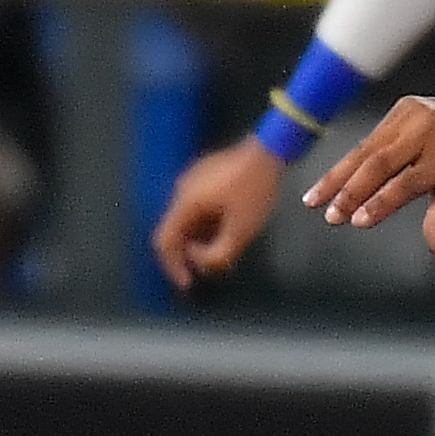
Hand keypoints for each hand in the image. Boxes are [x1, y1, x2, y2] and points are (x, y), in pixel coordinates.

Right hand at [152, 134, 288, 290]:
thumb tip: (202, 264)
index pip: (165, 242)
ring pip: (189, 221)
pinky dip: (207, 226)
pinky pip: (198, 208)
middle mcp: (182, 191)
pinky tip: (227, 233)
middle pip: (176, 232)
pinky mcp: (205, 177)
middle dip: (191, 256)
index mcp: (185, 203)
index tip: (188, 284)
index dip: (173, 267)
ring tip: (224, 254)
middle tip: (213, 269)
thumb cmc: (256, 190)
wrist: (269, 151)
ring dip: (201, 241)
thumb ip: (219, 254)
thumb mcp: (242, 230)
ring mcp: (192, 182)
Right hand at [303, 95, 434, 254]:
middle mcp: (427, 130)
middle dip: (350, 191)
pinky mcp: (402, 108)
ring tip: (314, 200)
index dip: (381, 202)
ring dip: (338, 175)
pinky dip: (350, 160)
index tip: (357, 221)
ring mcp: (413, 115)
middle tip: (331, 216)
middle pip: (379, 163)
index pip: (407, 182)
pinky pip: (372, 138)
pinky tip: (331, 181)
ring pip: (367, 148)